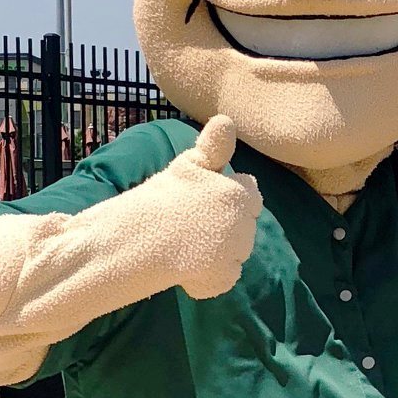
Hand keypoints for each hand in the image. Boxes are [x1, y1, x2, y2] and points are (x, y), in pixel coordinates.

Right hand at [151, 113, 261, 299]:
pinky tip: (185, 266)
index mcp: (240, 195)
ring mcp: (235, 254)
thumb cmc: (166, 196)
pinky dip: (209, 277)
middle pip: (244, 225)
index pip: (251, 193)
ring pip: (235, 252)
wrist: (145, 236)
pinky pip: (223, 277)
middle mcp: (245, 224)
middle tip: (192, 224)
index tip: (207, 200)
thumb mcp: (190, 166)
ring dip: (217, 250)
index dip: (232, 196)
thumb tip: (227, 119)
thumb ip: (214, 147)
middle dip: (225, 225)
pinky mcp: (223, 278)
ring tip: (185, 244)